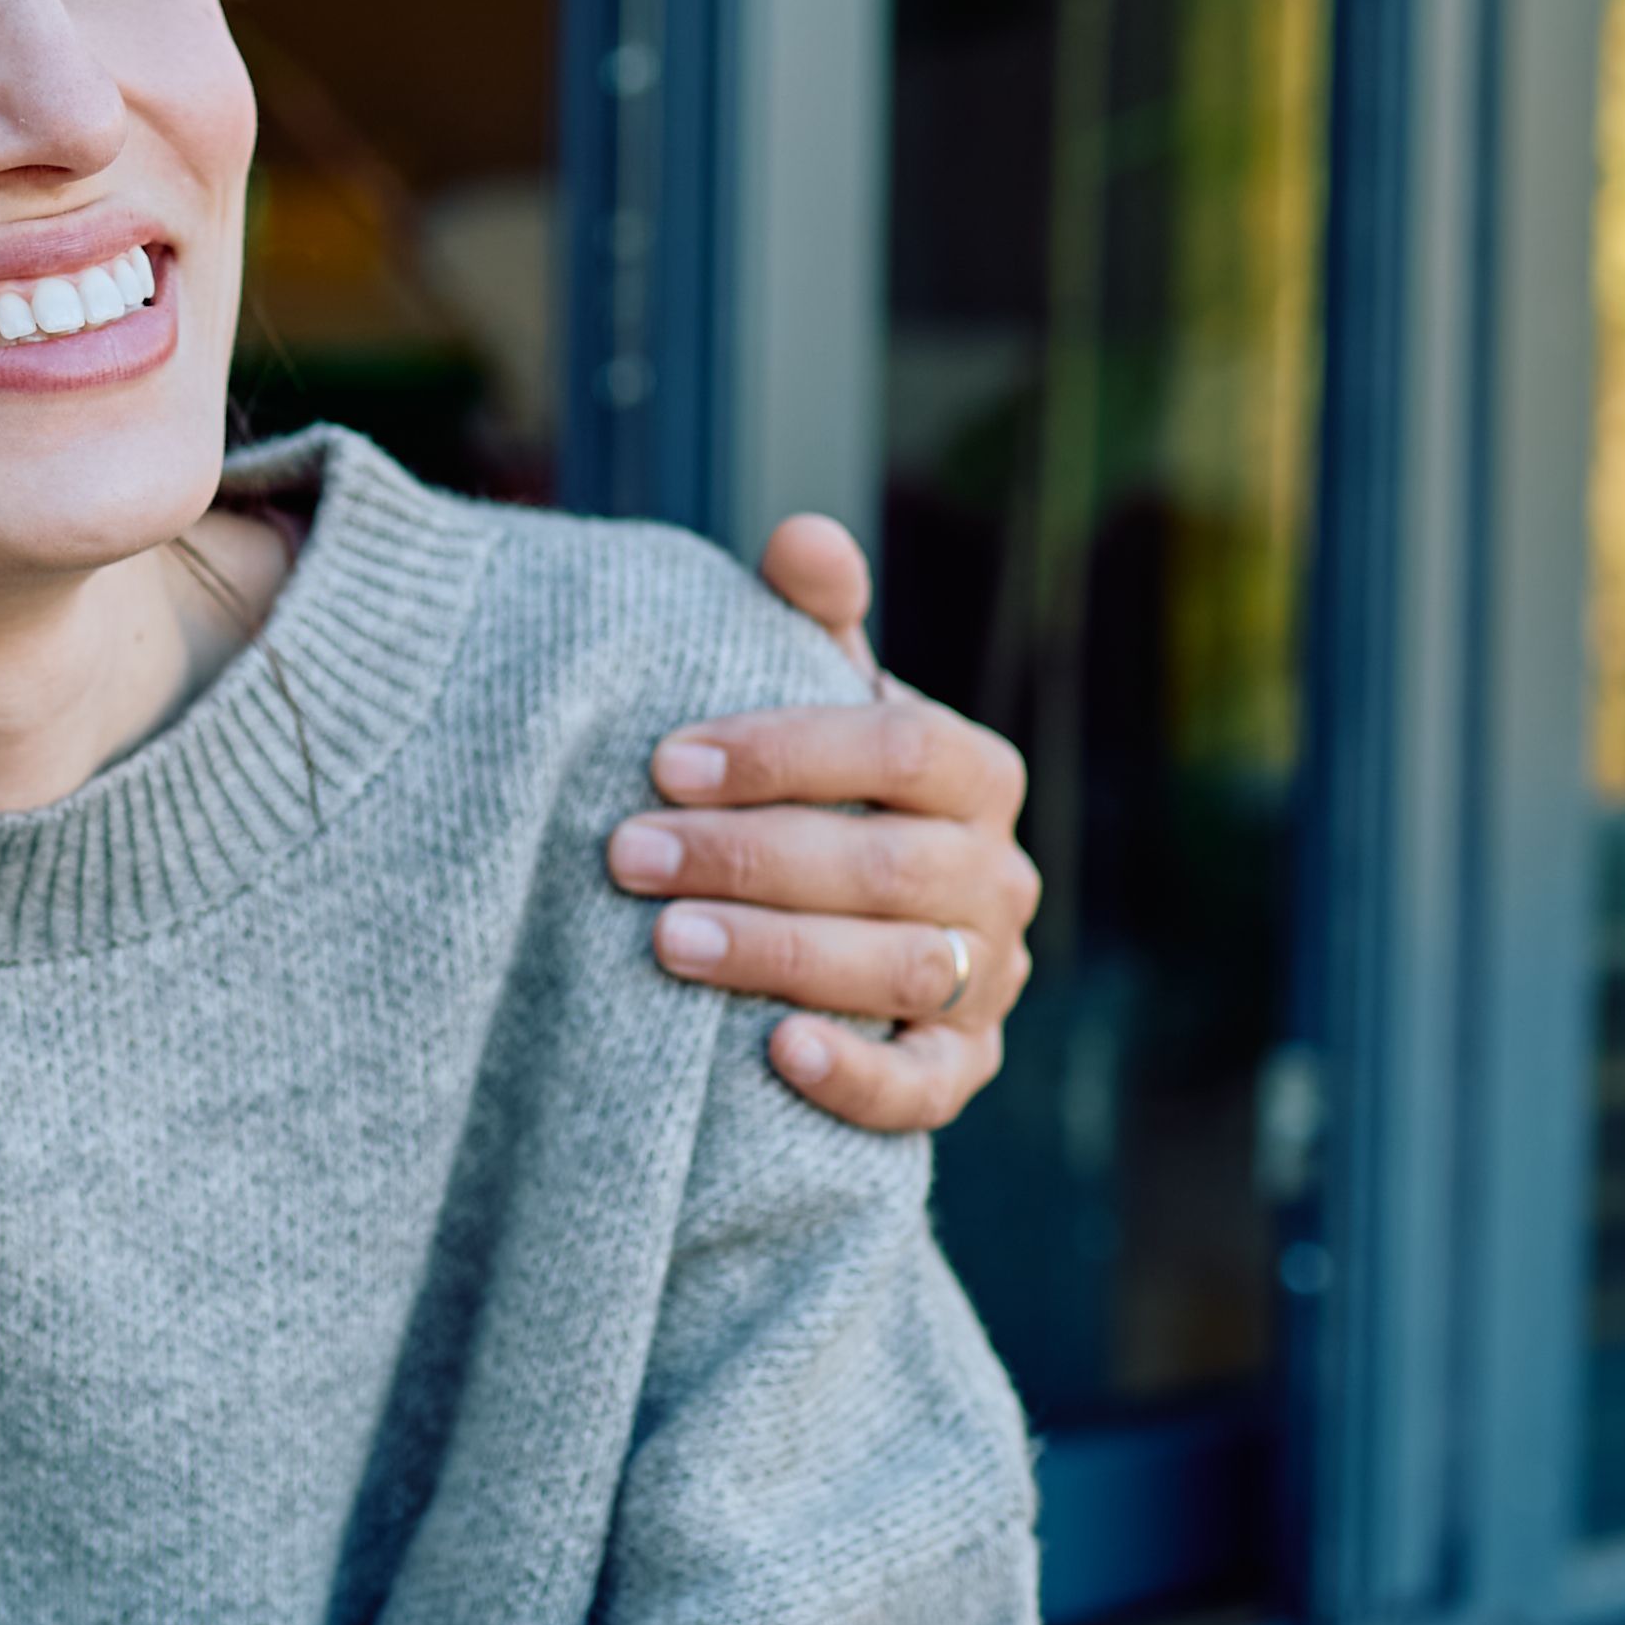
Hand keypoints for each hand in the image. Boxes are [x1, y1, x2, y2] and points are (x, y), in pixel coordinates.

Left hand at [609, 515, 1041, 1138]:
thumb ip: (810, 619)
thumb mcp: (815, 700)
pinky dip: (858, 1075)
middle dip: (750, 858)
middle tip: (626, 854)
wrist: (836, 925)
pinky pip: (925, 1087)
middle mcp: (998, 877)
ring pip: (900, 971)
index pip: (903, 749)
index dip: (787, 752)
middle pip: (888, 866)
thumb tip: (802, 537)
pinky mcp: (962, 1069)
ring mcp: (988, 979)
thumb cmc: (815, 791)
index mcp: (974, 775)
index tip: (665, 761)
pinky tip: (773, 1051)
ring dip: (780, 955)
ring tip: (664, 943)